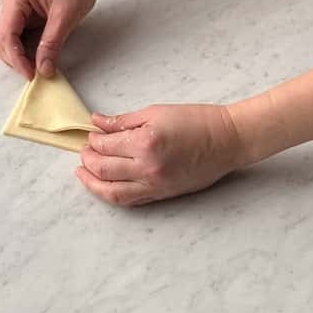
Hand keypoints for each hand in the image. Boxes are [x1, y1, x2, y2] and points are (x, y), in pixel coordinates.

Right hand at [0, 0, 102, 79]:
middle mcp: (10, 3)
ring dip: (16, 55)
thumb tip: (42, 70)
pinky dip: (23, 49)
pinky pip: (16, 36)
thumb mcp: (66, 16)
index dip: (16, 58)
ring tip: (36, 65)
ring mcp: (15, 9)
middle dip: (13, 58)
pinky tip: (37, 55)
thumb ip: (51, 43)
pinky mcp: (24, 14)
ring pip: (5, 39)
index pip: (6, 35)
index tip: (31, 75)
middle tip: (34, 72)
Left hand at [76, 104, 245, 206]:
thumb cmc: (197, 121)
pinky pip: (130, 200)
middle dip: (88, 160)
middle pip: (103, 169)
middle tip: (85, 152)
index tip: (92, 135)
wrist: (228, 140)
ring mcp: (155, 184)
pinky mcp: (162, 194)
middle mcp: (148, 167)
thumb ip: (124, 121)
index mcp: (146, 142)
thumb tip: (98, 122)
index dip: (94, 140)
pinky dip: (112, 194)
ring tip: (84, 172)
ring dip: (93, 183)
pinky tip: (104, 185)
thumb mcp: (157, 112)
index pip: (106, 145)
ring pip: (112, 191)